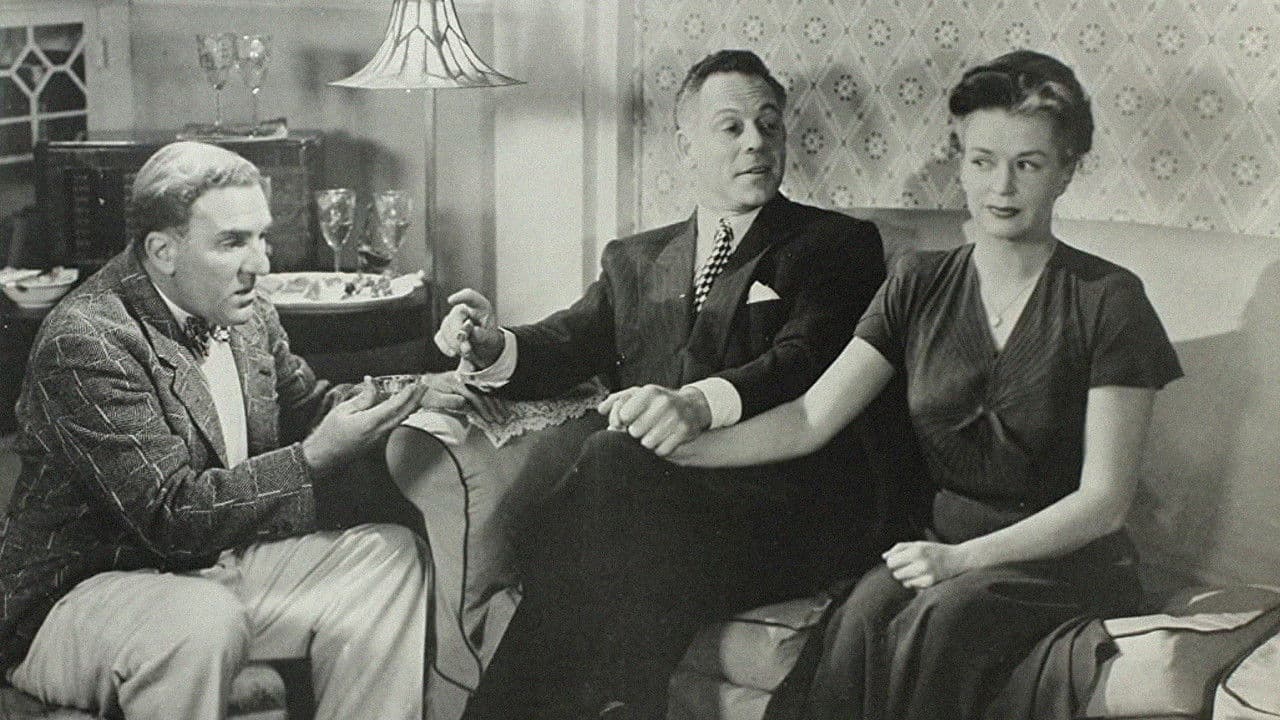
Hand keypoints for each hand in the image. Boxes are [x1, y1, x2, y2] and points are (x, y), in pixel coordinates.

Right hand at [303, 376, 426, 471]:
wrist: (323, 456)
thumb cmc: (329, 434)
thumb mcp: (343, 410)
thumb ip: (363, 397)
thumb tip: (372, 383)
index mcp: (370, 422)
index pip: (395, 406)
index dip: (407, 394)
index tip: (415, 384)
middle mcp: (379, 432)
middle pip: (404, 414)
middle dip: (416, 399)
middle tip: (424, 386)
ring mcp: (380, 438)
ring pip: (401, 420)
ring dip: (411, 406)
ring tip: (417, 394)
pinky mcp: (378, 441)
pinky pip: (394, 425)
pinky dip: (402, 414)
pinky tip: (404, 407)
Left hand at [420, 371, 508, 423]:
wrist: (420, 386)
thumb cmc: (425, 394)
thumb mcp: (433, 399)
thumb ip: (448, 401)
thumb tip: (464, 403)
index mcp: (455, 382)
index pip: (474, 395)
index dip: (483, 408)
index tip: (489, 419)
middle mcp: (463, 379)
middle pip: (483, 393)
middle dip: (493, 407)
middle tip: (500, 420)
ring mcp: (467, 380)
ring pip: (486, 391)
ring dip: (496, 404)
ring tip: (503, 415)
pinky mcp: (468, 382)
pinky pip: (484, 390)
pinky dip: (493, 399)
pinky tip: (499, 406)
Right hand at [433, 289, 504, 368]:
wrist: (483, 350)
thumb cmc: (488, 339)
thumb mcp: (491, 339)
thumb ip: (483, 335)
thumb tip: (473, 331)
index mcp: (480, 307)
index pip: (469, 296)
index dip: (460, 297)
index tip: (450, 301)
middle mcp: (464, 309)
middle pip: (455, 317)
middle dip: (459, 335)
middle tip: (467, 349)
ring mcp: (452, 319)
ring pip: (445, 328)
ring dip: (454, 344)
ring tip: (467, 352)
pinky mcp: (444, 331)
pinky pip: (440, 337)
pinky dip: (446, 347)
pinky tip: (453, 353)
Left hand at [597, 384, 711, 456]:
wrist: (691, 406)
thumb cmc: (659, 401)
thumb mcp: (639, 394)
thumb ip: (617, 400)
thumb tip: (601, 409)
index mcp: (648, 391)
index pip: (623, 415)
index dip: (622, 421)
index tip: (628, 420)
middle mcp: (662, 402)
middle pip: (634, 431)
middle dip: (636, 432)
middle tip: (644, 427)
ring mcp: (675, 417)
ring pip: (647, 443)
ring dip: (648, 442)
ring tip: (654, 433)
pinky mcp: (684, 431)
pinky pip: (662, 451)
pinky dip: (660, 449)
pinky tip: (664, 439)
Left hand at [882, 541, 970, 589]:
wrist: (959, 560)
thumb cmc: (935, 551)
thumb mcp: (918, 544)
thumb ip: (899, 548)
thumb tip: (884, 557)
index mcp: (916, 550)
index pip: (891, 562)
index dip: (892, 562)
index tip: (898, 562)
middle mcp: (921, 562)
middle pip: (896, 573)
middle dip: (899, 571)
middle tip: (908, 567)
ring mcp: (926, 574)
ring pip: (903, 582)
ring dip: (906, 578)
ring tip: (916, 572)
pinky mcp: (931, 584)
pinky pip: (912, 586)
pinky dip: (914, 583)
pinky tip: (922, 577)